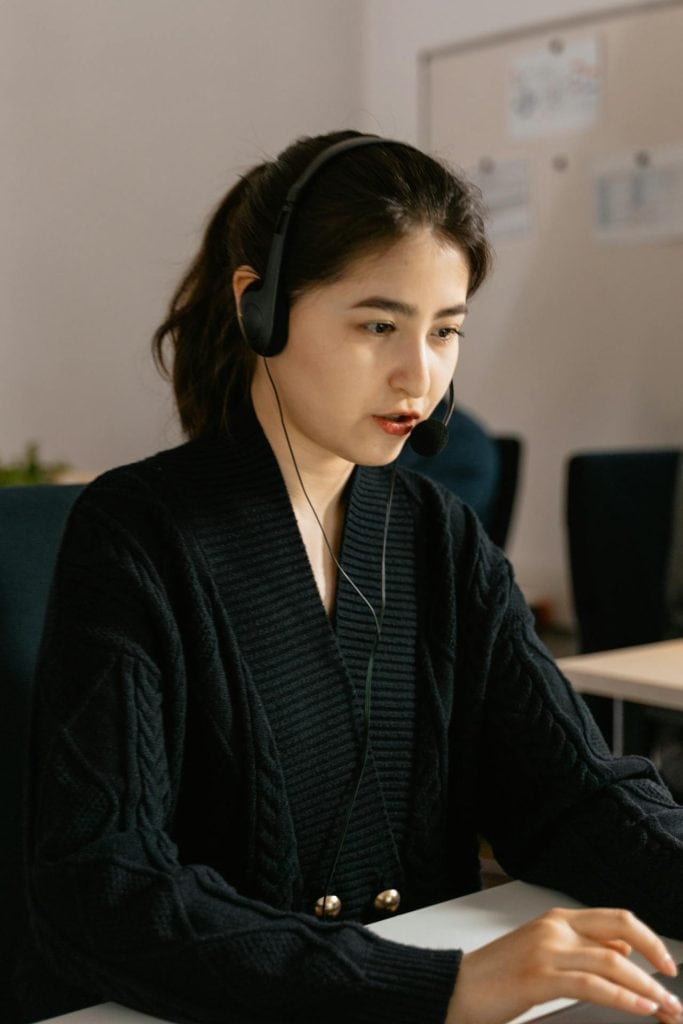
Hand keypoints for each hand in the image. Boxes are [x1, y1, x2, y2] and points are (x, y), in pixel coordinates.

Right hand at [445, 907, 681, 1023]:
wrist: (457, 988)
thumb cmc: (497, 976)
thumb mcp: (543, 954)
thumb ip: (582, 950)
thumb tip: (622, 953)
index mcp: (556, 919)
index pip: (616, 918)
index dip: (648, 938)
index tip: (667, 963)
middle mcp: (555, 927)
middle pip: (621, 929)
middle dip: (656, 955)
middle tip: (674, 984)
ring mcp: (547, 949)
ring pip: (612, 963)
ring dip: (647, 988)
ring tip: (666, 1008)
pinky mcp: (539, 976)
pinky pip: (593, 985)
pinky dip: (623, 998)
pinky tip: (640, 1008)